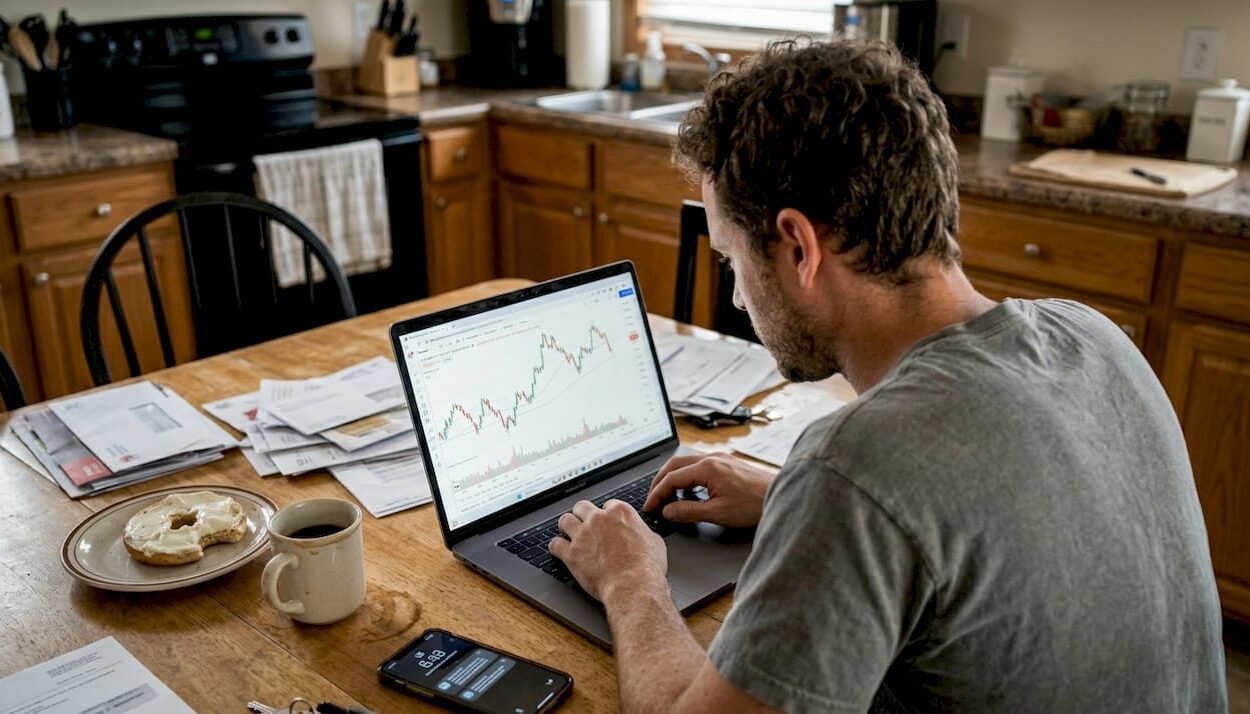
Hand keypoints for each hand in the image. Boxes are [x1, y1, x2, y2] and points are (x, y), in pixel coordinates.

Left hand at [549, 500, 667, 603]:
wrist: (634, 585)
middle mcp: (599, 519)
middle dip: (583, 515)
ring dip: (567, 526)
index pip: (608, 505)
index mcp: (620, 513)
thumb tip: (643, 535)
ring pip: (565, 521)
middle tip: (584, 522)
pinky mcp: (571, 553)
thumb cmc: (647, 567)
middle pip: (582, 507)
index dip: (607, 514)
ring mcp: (583, 535)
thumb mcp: (655, 542)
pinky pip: (555, 544)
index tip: (607, 522)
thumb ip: (643, 532)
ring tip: (567, 532)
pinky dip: (555, 547)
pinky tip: (557, 549)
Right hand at [644, 452, 773, 527]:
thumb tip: (668, 511)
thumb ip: (689, 511)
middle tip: (652, 498)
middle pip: (674, 465)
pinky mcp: (726, 462)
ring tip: (667, 496)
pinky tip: (689, 491)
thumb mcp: (718, 513)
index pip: (672, 478)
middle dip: (660, 482)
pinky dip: (687, 476)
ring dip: (673, 477)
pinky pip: (698, 465)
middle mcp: (712, 458)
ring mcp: (720, 458)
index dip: (657, 494)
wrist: (779, 496)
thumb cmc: (754, 505)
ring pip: (686, 463)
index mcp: (707, 468)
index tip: (650, 506)